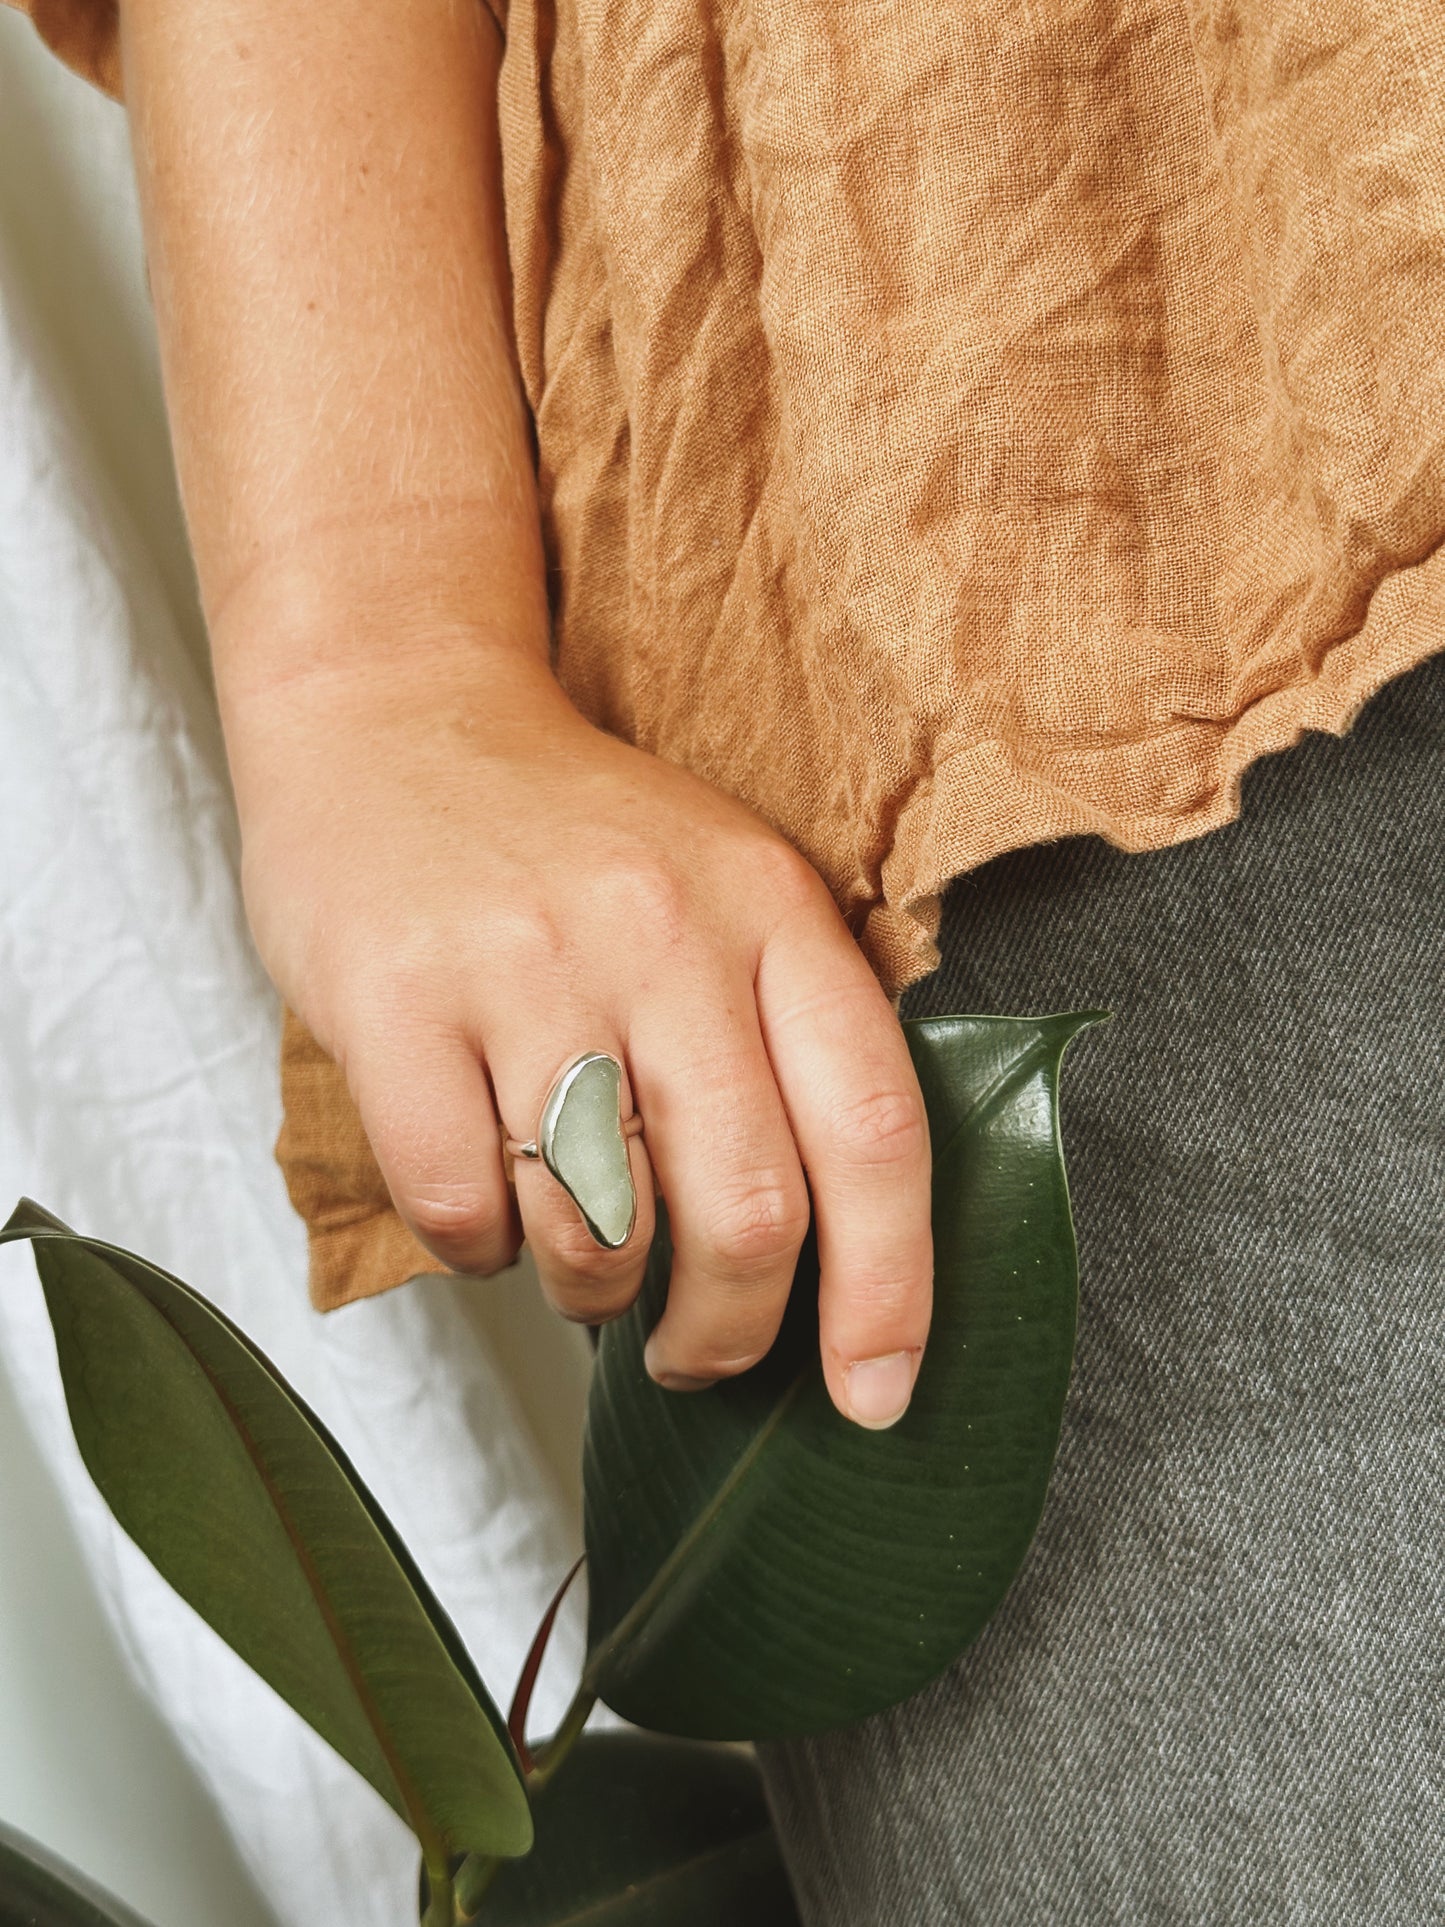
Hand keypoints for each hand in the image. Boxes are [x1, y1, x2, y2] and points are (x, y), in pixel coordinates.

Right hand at [230, 639, 933, 1429]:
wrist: (397, 709)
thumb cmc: (574, 835)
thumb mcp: (725, 884)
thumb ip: (789, 1032)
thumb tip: (836, 1257)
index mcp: (771, 908)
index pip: (874, 1130)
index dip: (892, 1290)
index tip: (878, 1394)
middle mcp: (665, 932)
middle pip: (746, 1214)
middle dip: (730, 1334)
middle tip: (700, 1354)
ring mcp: (526, 965)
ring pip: (598, 1232)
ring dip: (596, 1293)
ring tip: (582, 1256)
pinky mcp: (396, 999)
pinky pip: (459, 1209)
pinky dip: (481, 1252)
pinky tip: (485, 1206)